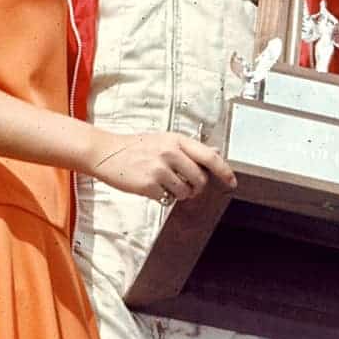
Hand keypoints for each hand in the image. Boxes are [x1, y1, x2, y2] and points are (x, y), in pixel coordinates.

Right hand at [88, 131, 236, 201]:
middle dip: (197, 187)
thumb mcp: (164, 140)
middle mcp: (170, 152)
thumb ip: (188, 148)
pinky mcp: (148, 184)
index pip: (210, 157)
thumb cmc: (136, 147)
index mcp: (177, 140)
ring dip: (179, 193)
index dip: (224, 171)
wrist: (106, 153)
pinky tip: (152, 187)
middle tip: (187, 186)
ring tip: (165, 184)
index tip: (232, 181)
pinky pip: (166, 198)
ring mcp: (159, 169)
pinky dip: (162, 197)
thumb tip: (215, 154)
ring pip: (185, 191)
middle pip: (200, 179)